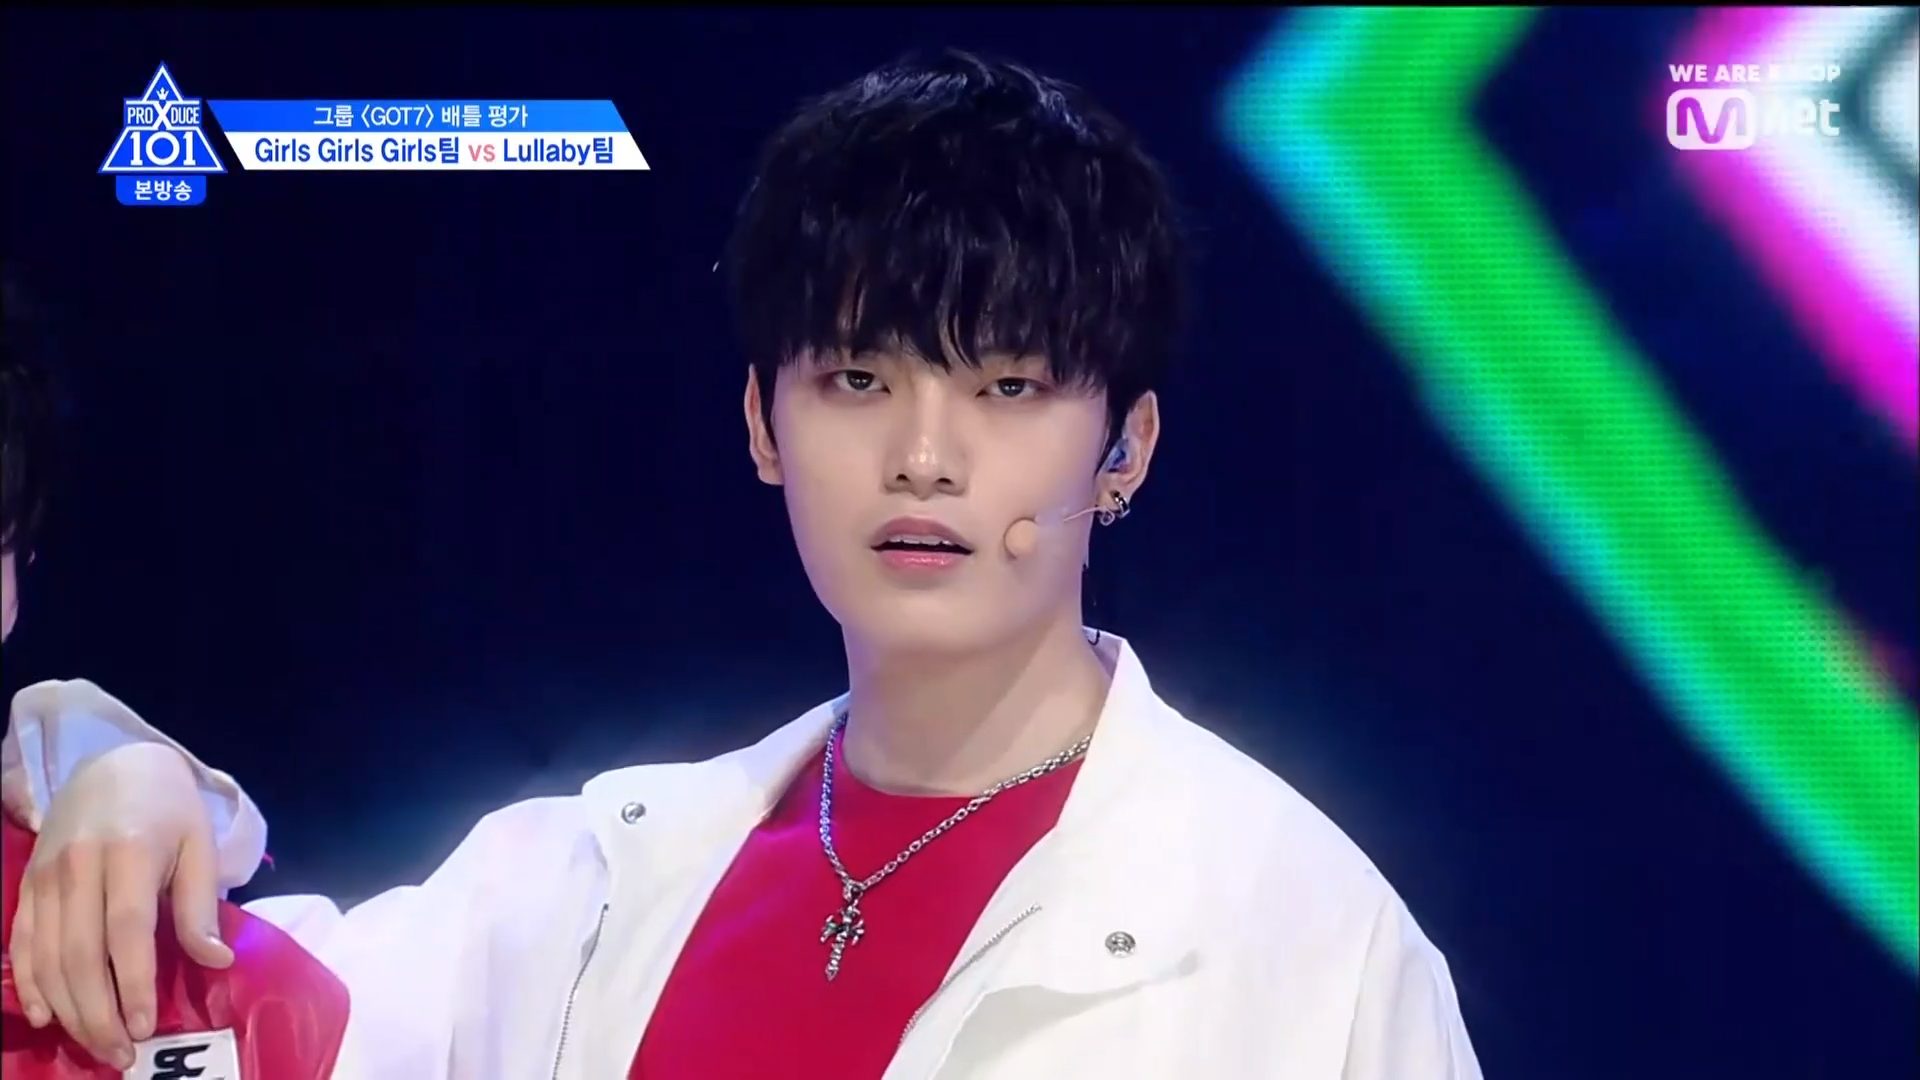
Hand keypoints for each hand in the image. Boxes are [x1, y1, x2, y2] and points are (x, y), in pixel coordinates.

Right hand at [8, 741, 234, 1068]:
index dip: (132, 983)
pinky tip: (48, 1016)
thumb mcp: (200, 844)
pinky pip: (21, 941)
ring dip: (68, 1009)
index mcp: (131, 853)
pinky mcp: (28, 883)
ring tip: (95, 1044)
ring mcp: (47, 876)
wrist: (117, 764)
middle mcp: (80, 867)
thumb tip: (216, 961)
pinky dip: (30, 983)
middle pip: (80, 953)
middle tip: (120, 1054)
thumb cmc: (170, 808)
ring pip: (48, 956)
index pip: (127, 930)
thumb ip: (200, 905)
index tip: (143, 1026)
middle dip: (98, 1012)